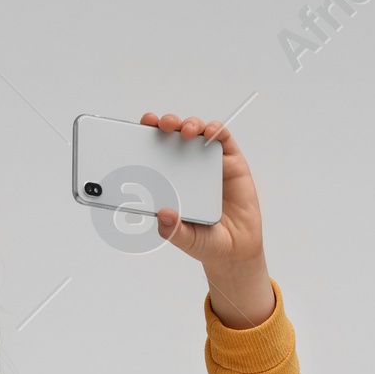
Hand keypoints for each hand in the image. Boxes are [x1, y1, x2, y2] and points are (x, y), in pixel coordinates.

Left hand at [139, 112, 275, 329]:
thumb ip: (172, 230)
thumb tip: (163, 215)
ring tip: (185, 131)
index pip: (155, 152)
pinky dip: (216, 131)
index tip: (139, 128)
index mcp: (170, 179)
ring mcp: (209, 161)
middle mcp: (187, 166)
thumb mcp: (185, 238)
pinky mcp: (231, 162)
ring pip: (198, 132)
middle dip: (167, 124)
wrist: (235, 249)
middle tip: (162, 125)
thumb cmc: (205, 240)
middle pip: (175, 135)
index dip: (147, 137)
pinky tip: (209, 133)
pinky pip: (223, 139)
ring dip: (191, 124)